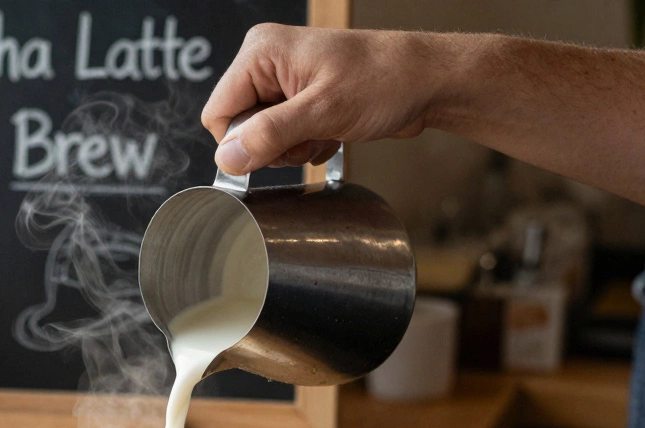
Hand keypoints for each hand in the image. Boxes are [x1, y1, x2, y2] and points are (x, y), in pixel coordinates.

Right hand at [202, 25, 454, 174]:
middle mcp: (268, 63)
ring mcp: (285, 82)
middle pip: (241, 127)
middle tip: (309, 137)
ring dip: (293, 148)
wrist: (426, 83)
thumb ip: (270, 135)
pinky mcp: (302, 99)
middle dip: (273, 145)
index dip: (242, 141)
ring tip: (325, 132)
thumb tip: (228, 158)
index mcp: (261, 53)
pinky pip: (285, 137)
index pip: (218, 112)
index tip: (277, 148)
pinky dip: (307, 145)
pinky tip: (332, 133)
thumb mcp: (323, 112)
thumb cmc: (384, 80)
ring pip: (263, 137)